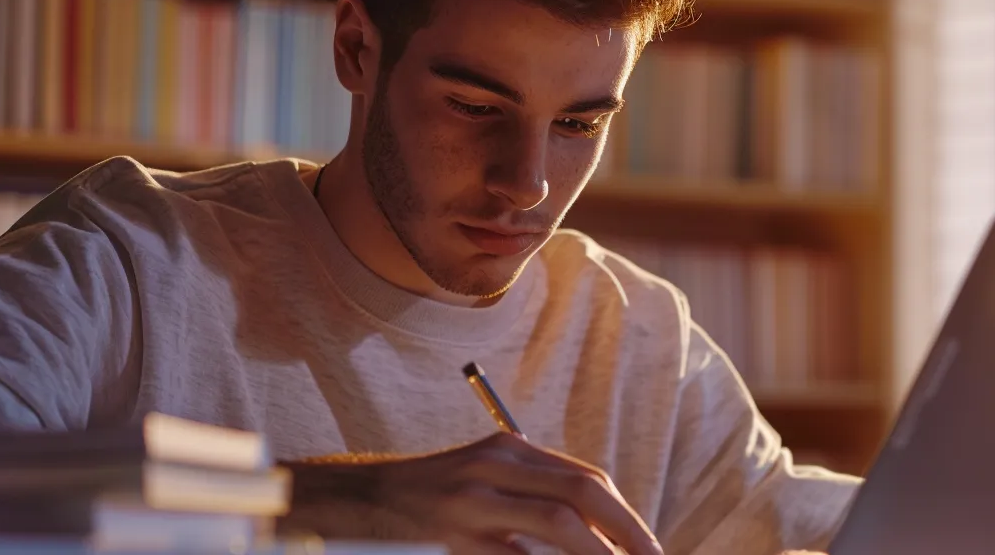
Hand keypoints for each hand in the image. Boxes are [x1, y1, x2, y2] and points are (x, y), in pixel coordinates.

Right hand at [279, 433, 661, 554]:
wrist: (347, 504)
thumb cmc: (419, 501)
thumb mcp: (478, 479)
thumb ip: (528, 493)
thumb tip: (591, 530)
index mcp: (508, 449)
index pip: (587, 480)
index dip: (625, 517)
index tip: (647, 548)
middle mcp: (494, 466)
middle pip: (583, 496)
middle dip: (628, 534)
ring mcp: (472, 502)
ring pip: (560, 528)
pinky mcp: (453, 535)